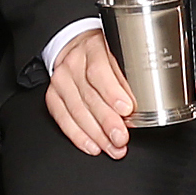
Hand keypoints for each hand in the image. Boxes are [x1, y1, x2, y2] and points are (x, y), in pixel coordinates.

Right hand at [45, 27, 137, 159]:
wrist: (77, 47)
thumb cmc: (102, 53)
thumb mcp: (119, 53)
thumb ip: (128, 75)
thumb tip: (142, 103)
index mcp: (93, 48)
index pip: (99, 72)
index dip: (112, 93)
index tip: (126, 109)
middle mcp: (73, 63)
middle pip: (89, 96)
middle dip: (107, 121)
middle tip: (121, 137)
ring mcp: (61, 80)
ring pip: (76, 111)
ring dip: (96, 133)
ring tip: (112, 147)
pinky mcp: (53, 95)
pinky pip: (62, 119)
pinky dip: (78, 136)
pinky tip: (92, 146)